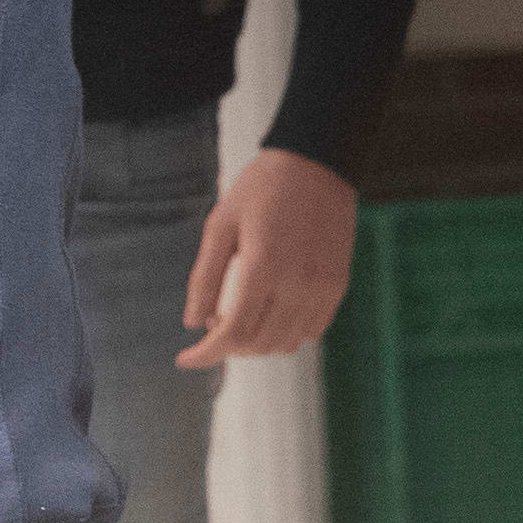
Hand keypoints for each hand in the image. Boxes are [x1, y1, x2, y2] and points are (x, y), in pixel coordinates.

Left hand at [179, 149, 358, 364]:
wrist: (317, 164)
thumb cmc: (261, 189)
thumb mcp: (220, 224)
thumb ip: (205, 277)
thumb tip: (191, 323)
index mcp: (263, 267)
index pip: (232, 332)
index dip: (205, 354)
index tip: (184, 359)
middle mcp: (297, 284)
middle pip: (258, 343)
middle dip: (227, 345)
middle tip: (212, 321)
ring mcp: (322, 288)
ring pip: (286, 343)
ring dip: (256, 343)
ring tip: (239, 316)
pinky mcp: (338, 285)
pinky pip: (311, 331)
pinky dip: (286, 335)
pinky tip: (269, 315)